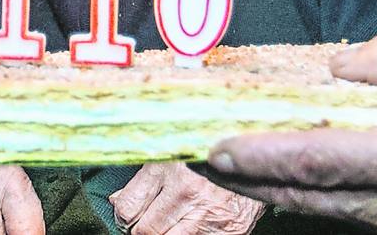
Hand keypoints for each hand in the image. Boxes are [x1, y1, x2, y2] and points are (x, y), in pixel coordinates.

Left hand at [111, 162, 263, 234]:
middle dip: (141, 230)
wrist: (259, 155)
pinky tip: (189, 227)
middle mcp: (185, 192)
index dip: (123, 215)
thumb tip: (117, 201)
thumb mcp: (174, 151)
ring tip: (169, 225)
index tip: (128, 215)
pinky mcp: (225, 232)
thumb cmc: (211, 150)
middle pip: (144, 231)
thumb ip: (145, 176)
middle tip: (148, 223)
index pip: (127, 207)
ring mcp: (206, 215)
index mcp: (168, 167)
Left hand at [204, 36, 376, 233]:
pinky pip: (330, 207)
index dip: (259, 155)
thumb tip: (332, 69)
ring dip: (259, 183)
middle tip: (189, 152)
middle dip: (240, 175)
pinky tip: (264, 170)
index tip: (212, 147)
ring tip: (213, 160)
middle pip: (300, 194)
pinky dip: (292, 188)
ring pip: (310, 206)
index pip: (317, 159)